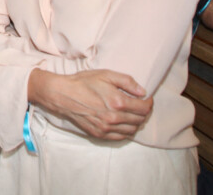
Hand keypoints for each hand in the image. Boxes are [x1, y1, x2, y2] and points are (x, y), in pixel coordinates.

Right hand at [28, 69, 152, 139]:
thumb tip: (142, 91)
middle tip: (141, 105)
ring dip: (136, 122)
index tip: (147, 98)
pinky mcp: (100, 134)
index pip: (144, 108)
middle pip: (139, 120)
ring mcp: (107, 128)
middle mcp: (114, 118)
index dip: (149, 103)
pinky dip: (126, 131)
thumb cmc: (84, 82)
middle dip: (144, 112)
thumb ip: (126, 82)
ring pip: (132, 130)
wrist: (64, 95)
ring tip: (132, 113)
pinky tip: (123, 123)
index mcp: (118, 102)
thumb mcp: (105, 74)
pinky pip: (121, 137)